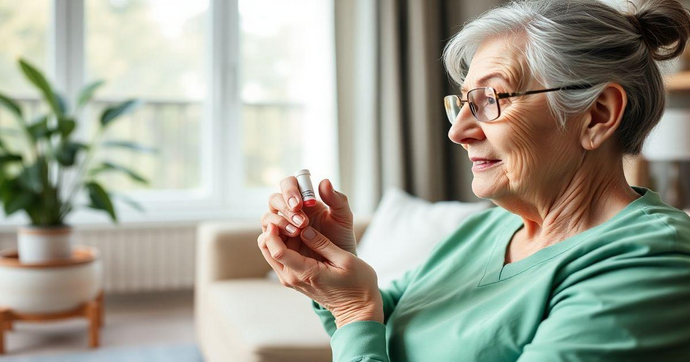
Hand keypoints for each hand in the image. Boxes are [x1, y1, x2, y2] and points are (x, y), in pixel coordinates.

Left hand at [257, 223, 382, 327]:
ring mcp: (291, 278)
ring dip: (277, 234)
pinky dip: (283, 241)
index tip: (287, 215)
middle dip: (273, 228)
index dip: (276, 230)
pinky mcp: (294, 277)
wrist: (356, 308)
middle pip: (266, 248)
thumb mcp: (346, 261)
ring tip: (296, 221)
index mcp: (305, 273)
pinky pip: (279, 255)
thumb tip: (304, 229)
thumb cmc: (357, 285)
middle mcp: (292, 277)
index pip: (277, 250)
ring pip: (270, 251)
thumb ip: (323, 244)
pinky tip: (298, 231)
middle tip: (291, 214)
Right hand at [261, 177, 356, 255]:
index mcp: (303, 198)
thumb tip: (324, 181)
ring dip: (279, 222)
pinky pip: (264, 238)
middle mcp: (288, 210)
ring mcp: (280, 227)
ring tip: (298, 232)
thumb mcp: (343, 218)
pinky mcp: (276, 244)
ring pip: (267, 217)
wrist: (339, 263)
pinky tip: (285, 242)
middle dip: (285, 208)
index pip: (289, 184)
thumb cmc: (341, 237)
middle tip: (302, 221)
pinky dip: (270, 237)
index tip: (301, 203)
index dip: (290, 190)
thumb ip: (336, 199)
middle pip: (275, 199)